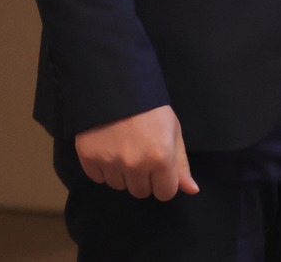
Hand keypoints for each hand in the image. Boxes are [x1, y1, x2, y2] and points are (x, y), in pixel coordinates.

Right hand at [74, 104, 196, 199]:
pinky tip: (109, 148)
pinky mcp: (89, 160)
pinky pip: (99, 178)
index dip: (164, 182)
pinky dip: (104, 168)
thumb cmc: (151, 109)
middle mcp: (135, 165)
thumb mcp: (174, 131)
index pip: (165, 194)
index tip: (160, 168)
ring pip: (119, 186)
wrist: (117, 87)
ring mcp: (111, 163)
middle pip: (141, 192)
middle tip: (141, 154)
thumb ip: (181, 165)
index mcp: (161, 158)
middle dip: (144, 178)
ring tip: (124, 148)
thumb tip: (191, 190)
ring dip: (123, 174)